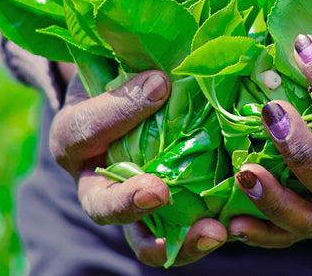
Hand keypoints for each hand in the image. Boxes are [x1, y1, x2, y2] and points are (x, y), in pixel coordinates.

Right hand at [50, 71, 227, 265]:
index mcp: (75, 140)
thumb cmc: (115, 76)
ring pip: (146, 240)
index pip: (85, 130)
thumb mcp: (113, 68)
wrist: (124, 89)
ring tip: (215, 232)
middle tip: (158, 192)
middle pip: (104, 208)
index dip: (118, 112)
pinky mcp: (171, 216)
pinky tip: (236, 223)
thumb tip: (162, 82)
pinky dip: (208, 233)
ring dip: (179, 242)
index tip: (158, 87)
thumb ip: (127, 77)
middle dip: (129, 204)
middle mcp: (97, 183)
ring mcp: (135, 205)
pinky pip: (186, 234)